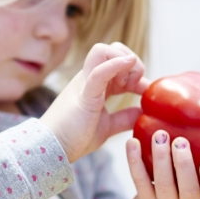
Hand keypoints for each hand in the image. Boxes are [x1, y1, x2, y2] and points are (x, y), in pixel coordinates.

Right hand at [40, 42, 148, 162]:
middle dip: (131, 62)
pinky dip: (116, 64)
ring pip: (104, 50)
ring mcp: (85, 83)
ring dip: (124, 62)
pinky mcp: (84, 93)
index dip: (136, 71)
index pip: (117, 61)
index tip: (145, 91)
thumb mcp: (107, 126)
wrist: (54, 149)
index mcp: (95, 84)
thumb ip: (123, 118)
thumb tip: (143, 113)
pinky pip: (100, 71)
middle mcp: (89, 78)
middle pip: (112, 49)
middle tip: (135, 86)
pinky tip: (129, 64)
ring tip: (129, 85)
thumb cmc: (75, 137)